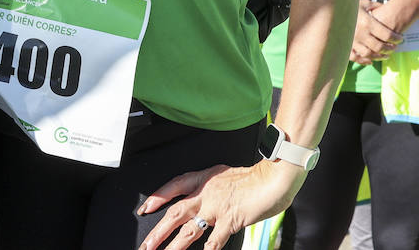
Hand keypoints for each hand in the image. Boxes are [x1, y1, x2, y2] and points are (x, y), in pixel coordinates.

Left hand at [138, 160, 306, 249]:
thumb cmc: (253, 178)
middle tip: (146, 243)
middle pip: (175, 212)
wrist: (273, 179)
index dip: (158, 197)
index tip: (146, 208)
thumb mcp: (225, 175)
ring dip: (173, 245)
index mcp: (204, 178)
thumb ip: (211, 186)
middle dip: (159, 230)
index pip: (174, 186)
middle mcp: (206, 193)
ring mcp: (217, 208)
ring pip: (189, 230)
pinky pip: (214, 240)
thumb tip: (200, 197)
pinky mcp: (229, 220)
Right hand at [350, 0, 402, 64]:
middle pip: (380, 46)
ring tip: (386, 55)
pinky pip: (356, 58)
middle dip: (390, 48)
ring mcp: (352, 41)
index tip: (400, 39)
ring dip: (380, 56)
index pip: (387, 34)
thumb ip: (374, 6)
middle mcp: (360, 34)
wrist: (331, 11)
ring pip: (369, 54)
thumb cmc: (348, 6)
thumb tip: (385, 7)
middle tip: (394, 47)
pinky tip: (371, 61)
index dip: (396, 38)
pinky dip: (364, 61)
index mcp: (367, 23)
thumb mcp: (362, 3)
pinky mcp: (345, 46)